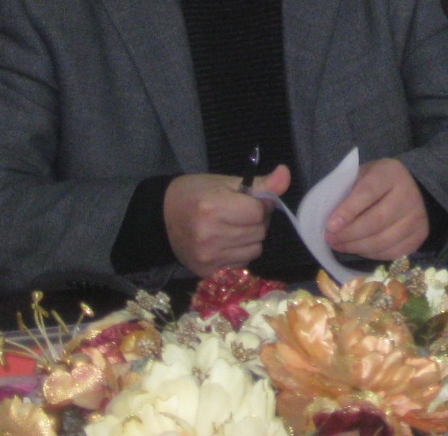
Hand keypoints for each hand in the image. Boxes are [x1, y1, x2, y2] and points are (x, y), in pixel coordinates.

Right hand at [163, 164, 290, 277]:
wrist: (161, 217)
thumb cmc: (195, 194)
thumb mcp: (226, 182)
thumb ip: (260, 183)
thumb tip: (285, 174)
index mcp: (213, 208)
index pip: (258, 212)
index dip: (260, 204)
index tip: (249, 200)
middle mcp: (209, 236)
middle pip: (258, 232)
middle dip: (256, 221)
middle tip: (239, 213)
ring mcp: (207, 258)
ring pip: (255, 250)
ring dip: (250, 238)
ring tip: (232, 228)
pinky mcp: (207, 273)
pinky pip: (243, 264)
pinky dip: (240, 253)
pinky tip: (225, 242)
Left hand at [325, 158, 428, 259]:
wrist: (409, 187)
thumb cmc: (376, 182)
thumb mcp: (361, 176)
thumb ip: (347, 192)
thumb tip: (330, 222)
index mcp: (390, 173)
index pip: (367, 193)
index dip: (348, 210)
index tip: (330, 225)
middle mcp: (408, 194)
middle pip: (375, 222)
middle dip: (348, 234)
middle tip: (330, 239)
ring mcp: (417, 216)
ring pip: (382, 241)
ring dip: (356, 247)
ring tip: (339, 245)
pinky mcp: (420, 235)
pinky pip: (392, 252)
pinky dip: (371, 254)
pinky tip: (359, 248)